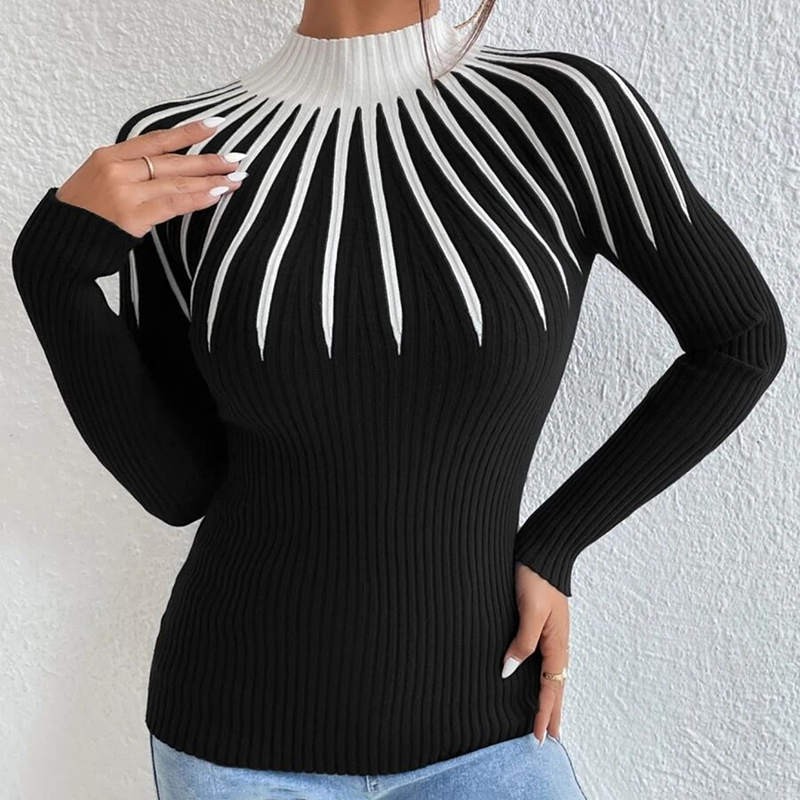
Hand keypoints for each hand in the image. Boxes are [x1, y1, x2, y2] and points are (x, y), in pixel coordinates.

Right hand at [54, 118, 247, 238]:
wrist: (61, 241)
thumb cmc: (85, 213)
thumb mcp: (99, 178)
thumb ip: (130, 169)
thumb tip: (170, 167)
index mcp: (109, 155)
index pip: (157, 139)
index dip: (188, 132)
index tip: (216, 124)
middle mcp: (117, 170)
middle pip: (173, 161)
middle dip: (209, 160)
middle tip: (238, 158)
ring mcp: (125, 193)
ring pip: (177, 182)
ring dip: (211, 181)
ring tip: (236, 179)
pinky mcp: (132, 216)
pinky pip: (172, 204)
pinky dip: (197, 198)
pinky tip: (217, 195)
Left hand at [502, 560, 569, 743]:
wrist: (543, 553)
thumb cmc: (535, 578)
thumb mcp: (529, 611)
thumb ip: (522, 642)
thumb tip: (509, 671)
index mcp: (557, 644)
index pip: (550, 688)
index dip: (543, 713)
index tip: (538, 737)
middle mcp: (558, 644)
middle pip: (556, 687)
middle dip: (552, 713)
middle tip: (548, 740)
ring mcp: (554, 636)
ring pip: (553, 675)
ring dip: (551, 698)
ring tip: (548, 718)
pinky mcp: (546, 627)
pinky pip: (548, 662)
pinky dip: (547, 678)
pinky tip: (540, 680)